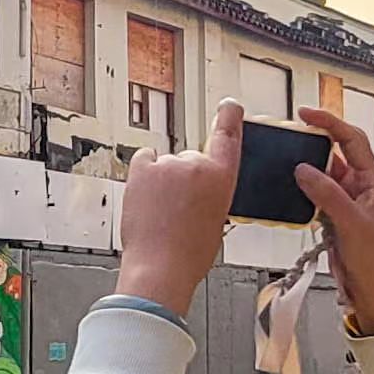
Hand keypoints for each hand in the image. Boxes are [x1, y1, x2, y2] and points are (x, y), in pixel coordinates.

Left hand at [117, 99, 244, 311]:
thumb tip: (195, 187)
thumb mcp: (216, 220)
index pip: (228, 138)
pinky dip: (144, 174)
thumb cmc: (189, 253)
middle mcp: (197, 164)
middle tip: (177, 211)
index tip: (230, 105)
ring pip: (165, 165)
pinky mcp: (143, 168)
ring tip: (160, 214)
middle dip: (183, 180)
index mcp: (222, 178)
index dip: (229, 118)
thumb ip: (210, 194)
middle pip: (190, 160)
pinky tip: (146, 197)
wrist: (160, 268)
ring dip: (162, 182)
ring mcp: (168, 164)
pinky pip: (144, 160)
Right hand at [293, 107, 373, 334]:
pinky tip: (288, 190)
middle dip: (313, 142)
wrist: (372, 288)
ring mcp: (344, 200)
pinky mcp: (332, 215)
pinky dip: (300, 190)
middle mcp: (359, 185)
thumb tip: (304, 168)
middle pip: (334, 151)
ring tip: (284, 162)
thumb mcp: (351, 222)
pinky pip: (313, 194)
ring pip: (321, 173)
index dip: (329, 122)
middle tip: (290, 135)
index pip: (351, 138)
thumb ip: (327, 193)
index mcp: (372, 179)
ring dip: (305, 168)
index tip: (306, 114)